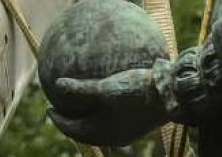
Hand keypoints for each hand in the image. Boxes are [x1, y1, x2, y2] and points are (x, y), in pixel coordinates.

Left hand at [46, 66, 167, 145]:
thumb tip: (57, 84)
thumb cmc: (136, 91)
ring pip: (100, 126)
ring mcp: (127, 131)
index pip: (74, 130)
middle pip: (86, 131)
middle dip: (72, 120)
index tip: (48, 108)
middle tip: (61, 107)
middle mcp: (114, 137)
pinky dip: (102, 110)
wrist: (172, 95)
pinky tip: (106, 94)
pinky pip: (112, 119)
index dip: (59, 120)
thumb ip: (81, 88)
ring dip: (88, 116)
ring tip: (80, 102)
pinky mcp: (137, 123)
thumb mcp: (105, 87)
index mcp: (103, 132)